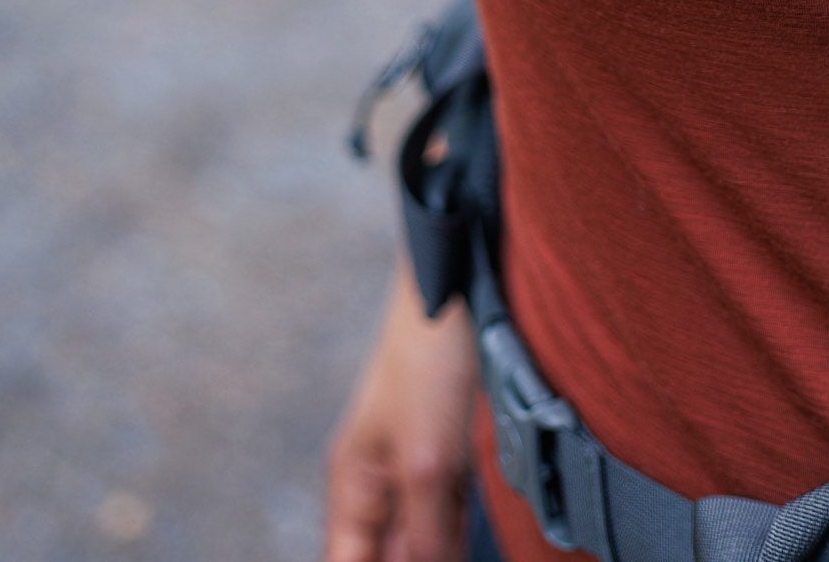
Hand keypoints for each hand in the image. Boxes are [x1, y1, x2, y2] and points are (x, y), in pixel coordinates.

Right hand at [325, 260, 477, 561]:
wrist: (461, 292)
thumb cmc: (426, 362)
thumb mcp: (426, 463)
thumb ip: (425, 535)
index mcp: (353, 487)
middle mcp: (377, 483)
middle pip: (388, 555)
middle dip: (415, 560)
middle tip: (449, 554)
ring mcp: (413, 468)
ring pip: (423, 539)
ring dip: (442, 549)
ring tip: (461, 546)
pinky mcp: (447, 455)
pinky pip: (450, 513)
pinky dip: (461, 529)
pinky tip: (475, 534)